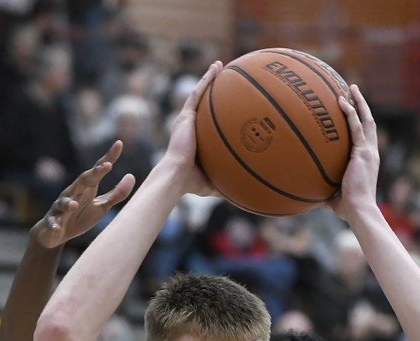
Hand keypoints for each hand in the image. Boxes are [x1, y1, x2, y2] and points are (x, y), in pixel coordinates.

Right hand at [34, 144, 135, 249]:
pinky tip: (57, 228)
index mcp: (86, 188)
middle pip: (83, 181)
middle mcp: (72, 193)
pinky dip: (54, 225)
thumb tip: (131, 176)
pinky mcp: (52, 222)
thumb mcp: (102, 206)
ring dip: (68, 203)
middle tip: (107, 166)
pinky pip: (53, 223)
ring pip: (63, 202)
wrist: (54, 233)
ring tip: (74, 204)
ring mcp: (60, 208)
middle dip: (94, 174)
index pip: (97, 170)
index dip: (108, 157)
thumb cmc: (81, 216)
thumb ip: (116, 194)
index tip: (119, 143)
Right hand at [159, 61, 222, 196]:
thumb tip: (244, 195)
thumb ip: (227, 183)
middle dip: (214, 91)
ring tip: (221, 66)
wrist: (176, 176)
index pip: (208, 122)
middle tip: (227, 81)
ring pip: (200, 94)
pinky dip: (207, 79)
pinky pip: (197, 93)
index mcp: (196, 139)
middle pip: (204, 104)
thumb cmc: (191, 183)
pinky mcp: (186, 116)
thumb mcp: (213, 181)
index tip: (228, 106)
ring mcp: (187, 119)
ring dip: (210, 79)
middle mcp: (191, 126)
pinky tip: (217, 67)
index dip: (216, 113)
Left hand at [329, 84, 379, 222]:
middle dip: (362, 105)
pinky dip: (350, 113)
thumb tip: (308, 194)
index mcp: (368, 160)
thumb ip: (324, 190)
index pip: (365, 136)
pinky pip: (357, 127)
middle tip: (353, 90)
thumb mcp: (335, 196)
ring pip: (366, 119)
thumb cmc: (349, 209)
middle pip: (369, 122)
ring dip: (359, 102)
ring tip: (351, 87)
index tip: (353, 110)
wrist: (359, 210)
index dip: (361, 122)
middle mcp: (371, 152)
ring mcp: (369, 151)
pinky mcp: (363, 152)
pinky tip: (342, 101)